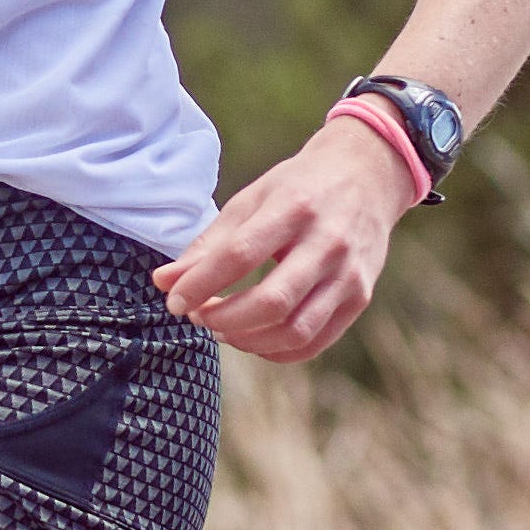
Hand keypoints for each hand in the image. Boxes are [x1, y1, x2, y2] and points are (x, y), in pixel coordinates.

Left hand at [149, 118, 415, 362]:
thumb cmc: (297, 188)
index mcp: (294, 207)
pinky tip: (252, 339)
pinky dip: (277, 351)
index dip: (200, 284)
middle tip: (197, 316)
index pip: (240, 255)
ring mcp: (349, 275)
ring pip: (296, 331)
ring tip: (221, 330)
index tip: (172, 300)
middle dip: (224, 319)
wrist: (366, 177)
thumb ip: (209, 244)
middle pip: (271, 301)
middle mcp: (327, 243)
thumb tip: (164, 282)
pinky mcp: (360, 298)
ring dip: (248, 341)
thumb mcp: (251, 200)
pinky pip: (315, 342)